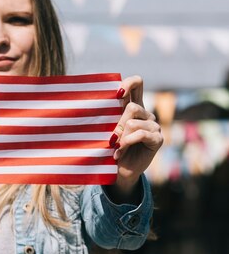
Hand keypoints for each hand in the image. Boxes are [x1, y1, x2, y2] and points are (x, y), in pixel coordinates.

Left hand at [111, 75, 162, 194]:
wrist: (120, 170)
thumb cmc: (111, 147)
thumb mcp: (108, 129)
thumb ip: (108, 115)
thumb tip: (95, 103)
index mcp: (133, 107)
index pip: (138, 84)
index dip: (129, 83)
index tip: (117, 93)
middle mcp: (145, 113)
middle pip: (132, 106)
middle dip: (118, 123)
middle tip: (111, 137)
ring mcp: (154, 125)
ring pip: (133, 122)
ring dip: (121, 137)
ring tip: (116, 147)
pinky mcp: (157, 139)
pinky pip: (141, 134)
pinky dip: (127, 143)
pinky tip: (120, 152)